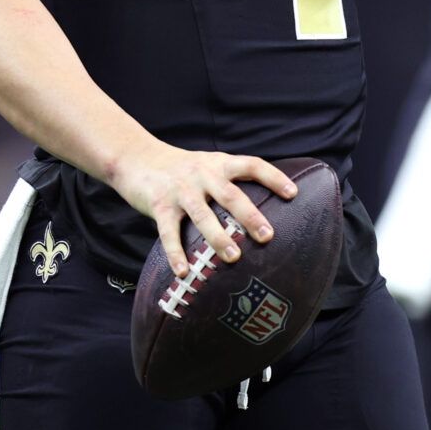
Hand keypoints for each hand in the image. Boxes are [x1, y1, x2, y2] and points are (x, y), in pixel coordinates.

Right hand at [114, 143, 298, 276]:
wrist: (137, 157)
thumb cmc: (182, 169)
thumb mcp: (209, 164)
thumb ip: (230, 181)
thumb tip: (263, 209)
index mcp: (219, 163)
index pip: (252, 165)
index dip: (273, 178)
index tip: (293, 194)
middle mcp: (203, 174)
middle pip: (230, 195)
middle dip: (250, 216)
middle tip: (268, 236)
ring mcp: (180, 190)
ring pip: (202, 215)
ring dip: (218, 237)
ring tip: (234, 257)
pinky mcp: (159, 205)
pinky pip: (168, 232)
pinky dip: (176, 253)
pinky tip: (184, 273)